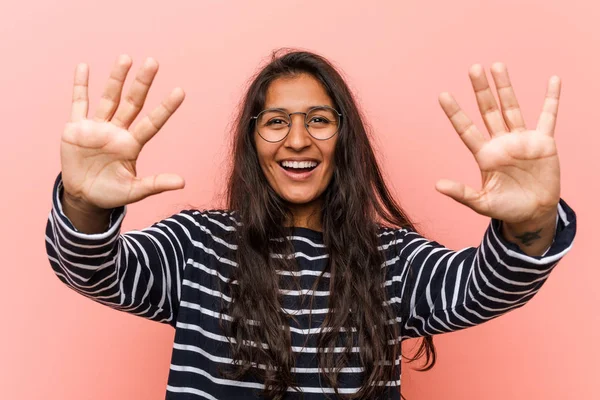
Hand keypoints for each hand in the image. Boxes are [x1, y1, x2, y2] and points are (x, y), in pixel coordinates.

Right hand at [61, 55, 185, 210]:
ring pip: (108, 98)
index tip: (180, 91)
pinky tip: (84, 67)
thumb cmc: (112, 194)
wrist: (84, 197)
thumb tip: (183, 182)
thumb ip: (155, 184)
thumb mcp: (134, 191)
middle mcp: (117, 132)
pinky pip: (79, 103)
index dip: (166, 108)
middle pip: (132, 103)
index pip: (152, 123)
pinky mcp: (76, 128)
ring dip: (116, 79)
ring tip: (126, 58)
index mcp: (132, 145)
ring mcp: (97, 128)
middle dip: (142, 83)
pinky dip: (80, 86)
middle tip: (153, 62)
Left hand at [436, 63, 560, 224]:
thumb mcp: (481, 203)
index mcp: (484, 155)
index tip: (442, 95)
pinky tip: (553, 80)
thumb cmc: (505, 208)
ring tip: (497, 66)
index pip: (466, 129)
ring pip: (511, 108)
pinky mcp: (544, 142)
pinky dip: (551, 99)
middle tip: (473, 68)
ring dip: (505, 87)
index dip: (455, 113)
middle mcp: (501, 143)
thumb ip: (461, 193)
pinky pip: (548, 116)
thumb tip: (436, 185)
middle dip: (481, 91)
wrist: (533, 213)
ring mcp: (521, 140)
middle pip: (488, 111)